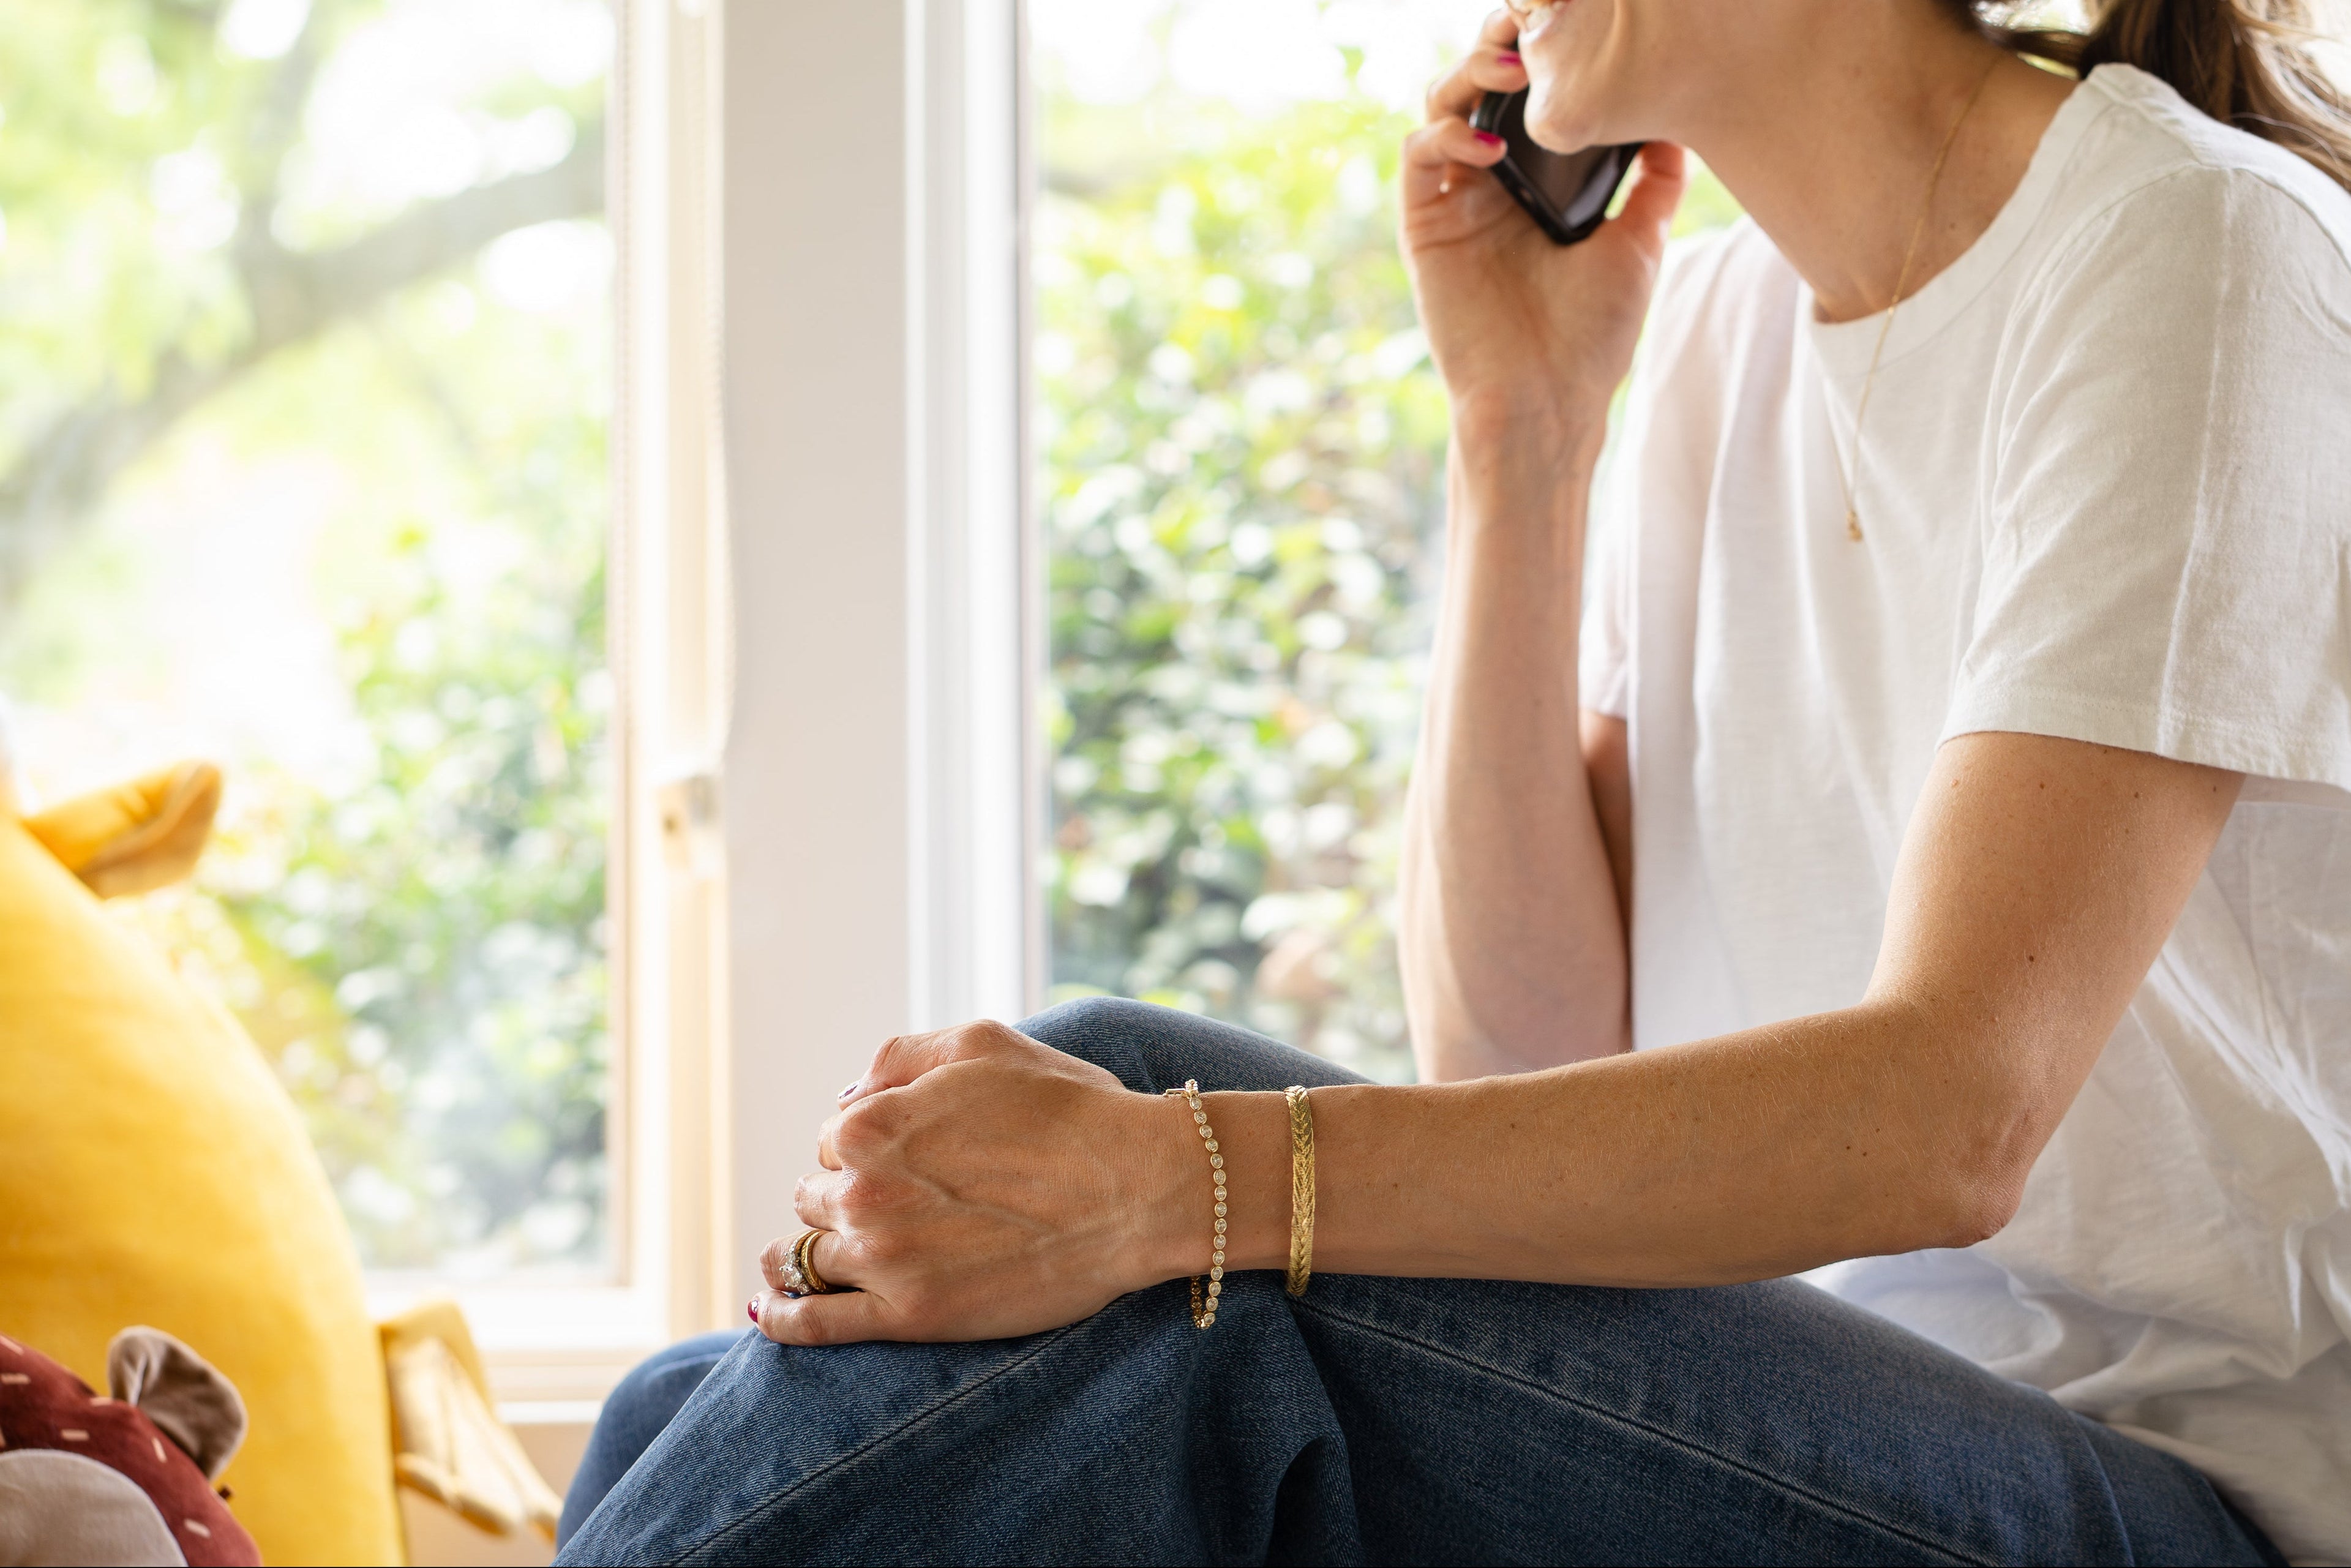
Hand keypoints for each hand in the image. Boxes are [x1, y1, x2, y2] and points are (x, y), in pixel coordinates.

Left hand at [749, 1021, 1189, 1344]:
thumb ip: (900, 1057)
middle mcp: (864, 1189)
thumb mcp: (982, 1043)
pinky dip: (783, 1319)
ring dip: (810, 1253)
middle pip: (816, 1198)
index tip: (904, 1161)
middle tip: (897, 1206)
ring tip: (813, 1260)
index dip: (865, 1148)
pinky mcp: (911, 1317)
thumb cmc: (1070, 1109)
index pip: (832, 1141)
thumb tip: (845, 1096)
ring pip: (808, 1257)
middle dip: (844, 1198)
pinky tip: (767, 1313)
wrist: (1138, 1188)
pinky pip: (815, 1325)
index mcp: (872, 1121)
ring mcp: (884, 1258)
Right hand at [1403, 8, 1685, 438]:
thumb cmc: (1590, 339)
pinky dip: (1449, 133)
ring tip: (1513, 66)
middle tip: (1532, 23)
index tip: (1574, 23)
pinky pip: (1419, 156)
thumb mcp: (1638, 245)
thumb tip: (1680, 126)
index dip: (1541, 51)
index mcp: (1534, 181)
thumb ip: (1654, 184)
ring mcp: (1453, 202)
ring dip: (1470, 72)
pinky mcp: (1424, 227)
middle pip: (1477, 82)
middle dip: (1499, 42)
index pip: (1527, 93)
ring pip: (1439, 104)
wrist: (1547, 405)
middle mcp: (1488, 183)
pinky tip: (1493, 143)